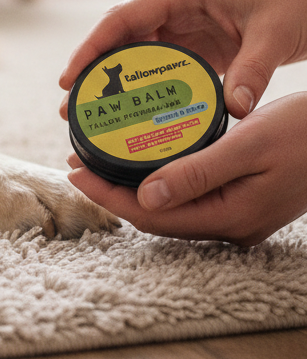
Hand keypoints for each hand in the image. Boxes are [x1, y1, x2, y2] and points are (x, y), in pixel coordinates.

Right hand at [59, 0, 306, 121]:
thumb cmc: (296, 4)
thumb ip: (253, 71)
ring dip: (111, 85)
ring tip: (91, 118)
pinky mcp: (193, 46)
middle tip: (70, 108)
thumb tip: (233, 110)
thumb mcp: (274, 35)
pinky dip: (140, 91)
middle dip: (91, 72)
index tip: (70, 78)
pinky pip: (156, 69)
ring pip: (133, 55)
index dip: (92, 47)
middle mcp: (175, 8)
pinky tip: (130, 117)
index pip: (123, 18)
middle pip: (118, 39)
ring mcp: (182, 27)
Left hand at [67, 94, 306, 244]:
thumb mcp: (249, 145)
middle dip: (114, 191)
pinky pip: (191, 197)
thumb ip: (197, 172)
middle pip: (157, 216)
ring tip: (102, 160)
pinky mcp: (245, 201)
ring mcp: (240, 216)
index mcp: (231, 217)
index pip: (151, 215)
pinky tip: (147, 159)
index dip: (108, 195)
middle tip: (79, 162)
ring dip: (135, 186)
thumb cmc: (306, 132)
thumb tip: (144, 195)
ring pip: (172, 208)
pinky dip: (162, 180)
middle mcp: (232, 226)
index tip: (75, 171)